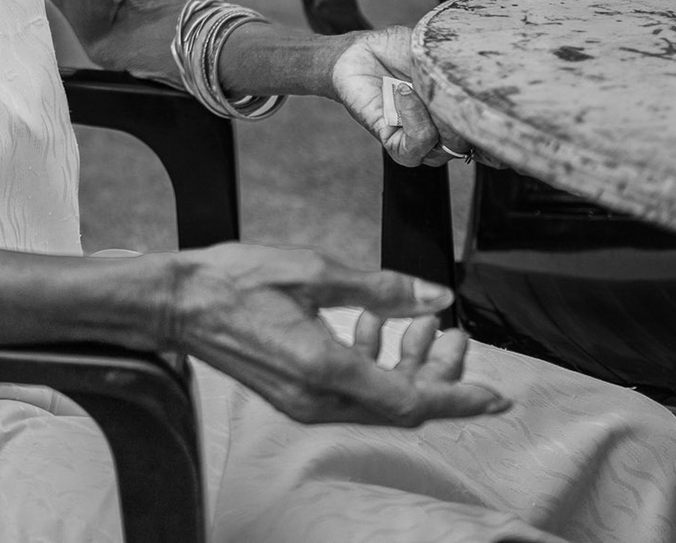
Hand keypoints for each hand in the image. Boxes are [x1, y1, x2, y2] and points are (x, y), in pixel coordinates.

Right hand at [169, 242, 510, 425]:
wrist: (179, 302)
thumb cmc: (236, 281)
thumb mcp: (316, 271)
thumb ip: (381, 288)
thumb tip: (434, 299)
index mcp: (326, 372)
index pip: (411, 400)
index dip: (459, 398)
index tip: (496, 397)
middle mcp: (317, 399)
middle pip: (400, 404)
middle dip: (436, 371)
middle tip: (454, 334)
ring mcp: (303, 402)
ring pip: (378, 399)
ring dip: (405, 364)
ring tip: (415, 320)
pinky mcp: (294, 394)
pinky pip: (351, 392)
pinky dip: (373, 363)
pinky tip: (371, 322)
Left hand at [329, 28, 492, 167]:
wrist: (360, 50)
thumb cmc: (399, 49)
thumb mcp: (435, 48)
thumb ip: (457, 61)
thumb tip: (482, 66)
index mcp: (460, 112)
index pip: (489, 136)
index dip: (503, 133)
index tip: (512, 114)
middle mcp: (445, 132)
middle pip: (473, 143)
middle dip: (471, 118)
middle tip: (461, 87)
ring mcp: (420, 139)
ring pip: (447, 147)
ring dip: (439, 115)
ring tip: (419, 82)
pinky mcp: (393, 140)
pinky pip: (414, 144)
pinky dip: (414, 118)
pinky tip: (403, 92)